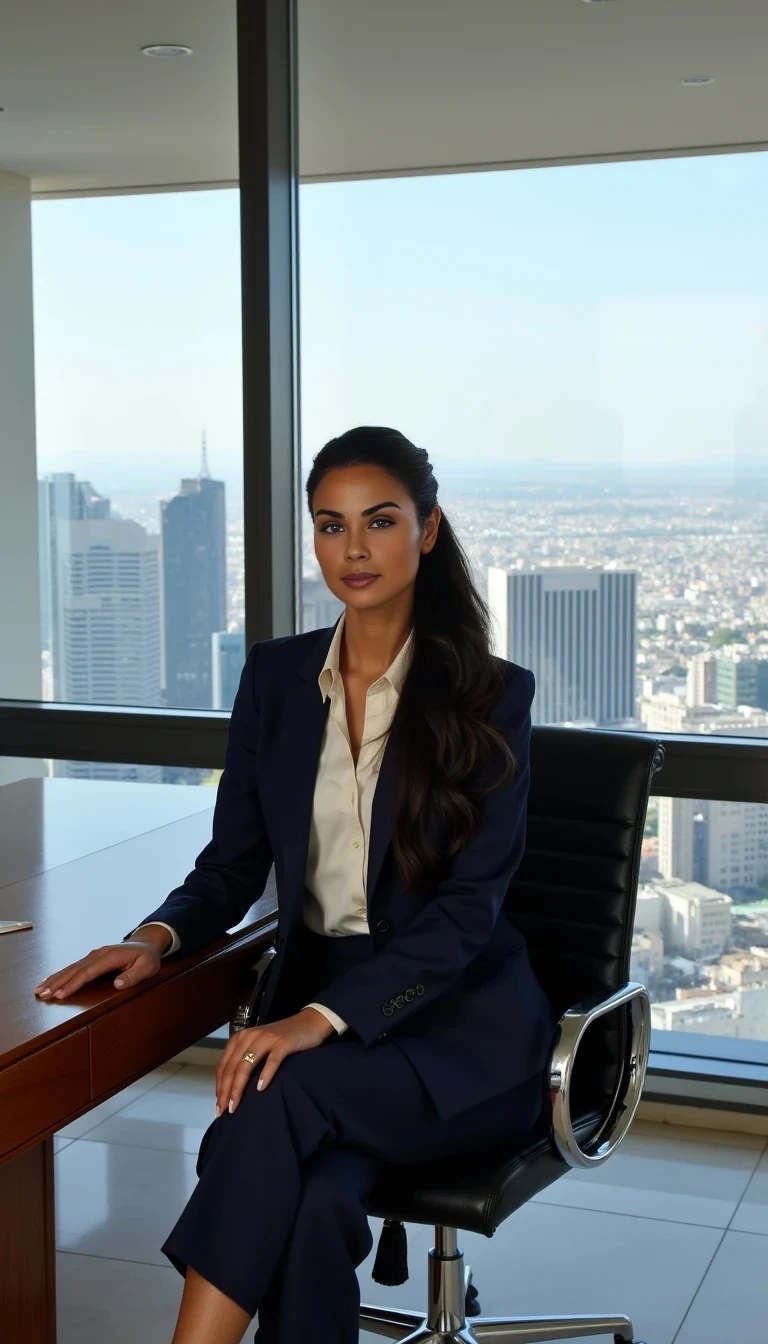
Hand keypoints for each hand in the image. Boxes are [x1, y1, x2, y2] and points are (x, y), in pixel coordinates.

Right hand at [32, 937, 164, 999]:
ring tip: (39, 990)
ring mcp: (94, 955)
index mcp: (110, 956)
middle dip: (57, 983)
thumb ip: (133, 976)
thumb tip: (117, 984)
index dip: (73, 984)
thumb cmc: (147, 958)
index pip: (88, 973)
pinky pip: (74, 967)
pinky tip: (50, 980)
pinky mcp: (92, 958)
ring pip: (71, 968)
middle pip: (74, 970)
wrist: (146, 943)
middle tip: (41, 994)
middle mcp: (98, 954)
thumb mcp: (147, 967)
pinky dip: (60, 974)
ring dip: (55, 979)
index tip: (60, 995)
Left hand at [216, 1008, 335, 1114]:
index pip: (224, 1065)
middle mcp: (250, 1036)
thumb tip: (230, 1088)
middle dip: (225, 1091)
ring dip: (238, 1088)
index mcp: (241, 1038)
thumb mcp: (258, 1045)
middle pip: (232, 1067)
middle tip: (223, 1112)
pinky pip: (271, 1061)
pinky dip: (265, 1075)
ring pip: (246, 1065)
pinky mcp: (283, 1043)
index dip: (219, 1086)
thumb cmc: (282, 1038)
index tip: (218, 1106)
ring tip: (235, 1106)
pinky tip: (260, 1089)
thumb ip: (245, 1059)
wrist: (310, 1023)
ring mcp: (266, 1039)